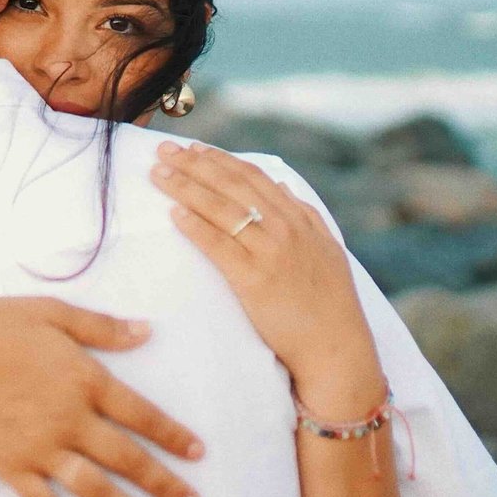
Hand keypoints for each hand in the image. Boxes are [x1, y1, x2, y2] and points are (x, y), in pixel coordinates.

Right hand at [0, 295, 205, 496]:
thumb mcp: (54, 314)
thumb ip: (102, 327)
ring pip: (94, 488)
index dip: (173, 435)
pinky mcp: (10, 466)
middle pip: (128, 459)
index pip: (141, 414)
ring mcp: (40, 447)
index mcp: (85, 380)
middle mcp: (70, 419)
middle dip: (164, 484)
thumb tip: (146, 331)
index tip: (197, 454)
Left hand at [150, 142, 384, 414]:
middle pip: (231, 185)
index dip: (220, 160)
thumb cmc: (331, 304)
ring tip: (159, 174)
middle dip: (194, 164)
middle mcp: (284, 229)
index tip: (194, 148)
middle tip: (165, 150)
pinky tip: (174, 214)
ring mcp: (269, 252)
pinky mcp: (254, 280)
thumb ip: (306, 215)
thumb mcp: (327, 249)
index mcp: (299, 219)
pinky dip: (195, 226)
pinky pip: (218, 246)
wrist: (336, 347)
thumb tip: (281, 187)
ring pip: (221, 209)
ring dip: (186, 187)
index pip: (252, 177)